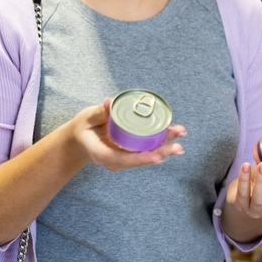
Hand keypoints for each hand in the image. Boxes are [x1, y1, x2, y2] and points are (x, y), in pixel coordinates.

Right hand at [70, 98, 185, 171]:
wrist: (80, 140)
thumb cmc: (83, 129)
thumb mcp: (86, 119)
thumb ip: (99, 112)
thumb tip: (110, 101)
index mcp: (101, 154)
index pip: (123, 159)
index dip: (141, 158)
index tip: (158, 157)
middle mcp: (114, 160)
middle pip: (140, 159)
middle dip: (161, 152)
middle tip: (178, 147)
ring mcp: (123, 158)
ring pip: (146, 154)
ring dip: (165, 146)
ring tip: (180, 134)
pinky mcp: (130, 152)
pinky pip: (146, 149)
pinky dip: (161, 142)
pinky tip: (175, 135)